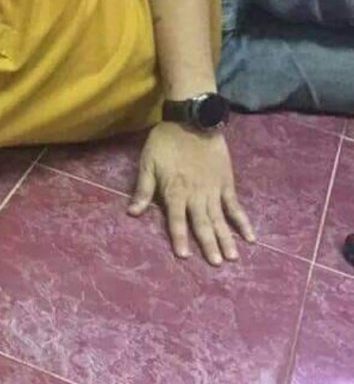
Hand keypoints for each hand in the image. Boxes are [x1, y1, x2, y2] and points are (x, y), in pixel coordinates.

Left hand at [128, 122, 255, 265]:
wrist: (193, 119)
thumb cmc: (165, 141)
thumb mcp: (147, 163)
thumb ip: (143, 189)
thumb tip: (132, 213)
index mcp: (175, 191)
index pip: (176, 220)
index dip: (179, 238)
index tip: (184, 256)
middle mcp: (196, 194)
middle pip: (202, 223)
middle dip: (208, 245)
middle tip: (215, 264)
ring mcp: (214, 190)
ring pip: (220, 218)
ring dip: (226, 238)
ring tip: (232, 258)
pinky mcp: (227, 183)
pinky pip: (235, 205)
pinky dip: (242, 221)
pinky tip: (250, 236)